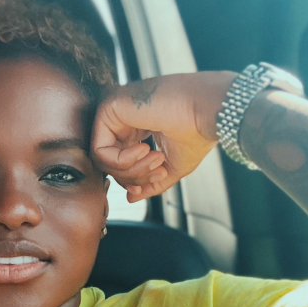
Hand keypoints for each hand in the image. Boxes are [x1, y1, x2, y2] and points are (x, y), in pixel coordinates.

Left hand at [91, 71, 237, 201]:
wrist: (208, 111)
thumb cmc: (196, 132)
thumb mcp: (171, 167)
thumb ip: (149, 182)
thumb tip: (131, 198)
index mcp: (135, 128)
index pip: (119, 163)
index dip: (135, 180)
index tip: (159, 176)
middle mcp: (121, 119)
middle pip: (109, 164)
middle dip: (134, 177)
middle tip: (160, 170)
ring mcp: (113, 112)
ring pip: (102, 159)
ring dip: (131, 170)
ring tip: (156, 159)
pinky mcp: (108, 108)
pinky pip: (99, 150)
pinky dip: (122, 160)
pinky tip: (145, 149)